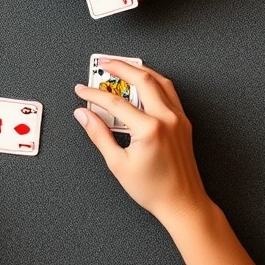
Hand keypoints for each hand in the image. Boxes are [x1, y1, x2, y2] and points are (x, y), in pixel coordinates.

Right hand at [73, 60, 208, 225]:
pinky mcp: (183, 122)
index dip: (94, 94)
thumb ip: (99, 134)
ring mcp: (178, 118)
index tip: (82, 91)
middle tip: (103, 63)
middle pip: (142, 79)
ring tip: (122, 66)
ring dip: (139, 70)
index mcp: (149, 129)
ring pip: (159, 81)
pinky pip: (169, 92)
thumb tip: (84, 115)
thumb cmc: (154, 189)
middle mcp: (167, 119)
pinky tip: (143, 82)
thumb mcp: (118, 163)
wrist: (182, 202)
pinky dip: (154, 82)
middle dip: (120, 67)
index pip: (115, 102)